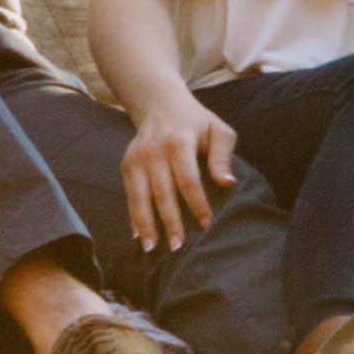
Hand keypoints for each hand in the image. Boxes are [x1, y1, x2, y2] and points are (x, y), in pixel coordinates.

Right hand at [123, 97, 241, 251]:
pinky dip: (133, 216)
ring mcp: (136, 158)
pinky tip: (138, 235)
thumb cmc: (197, 123)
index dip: (197, 203)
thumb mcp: (218, 130)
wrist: (161, 105)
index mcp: (179, 141)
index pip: (188, 178)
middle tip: (178, 246)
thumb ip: (222, 156)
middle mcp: (153, 150)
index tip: (206, 224)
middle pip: (162, 191)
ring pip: (140, 196)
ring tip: (152, 249)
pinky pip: (129, 194)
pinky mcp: (126, 164)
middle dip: (170, 221)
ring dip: (146, 224)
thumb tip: (227, 182)